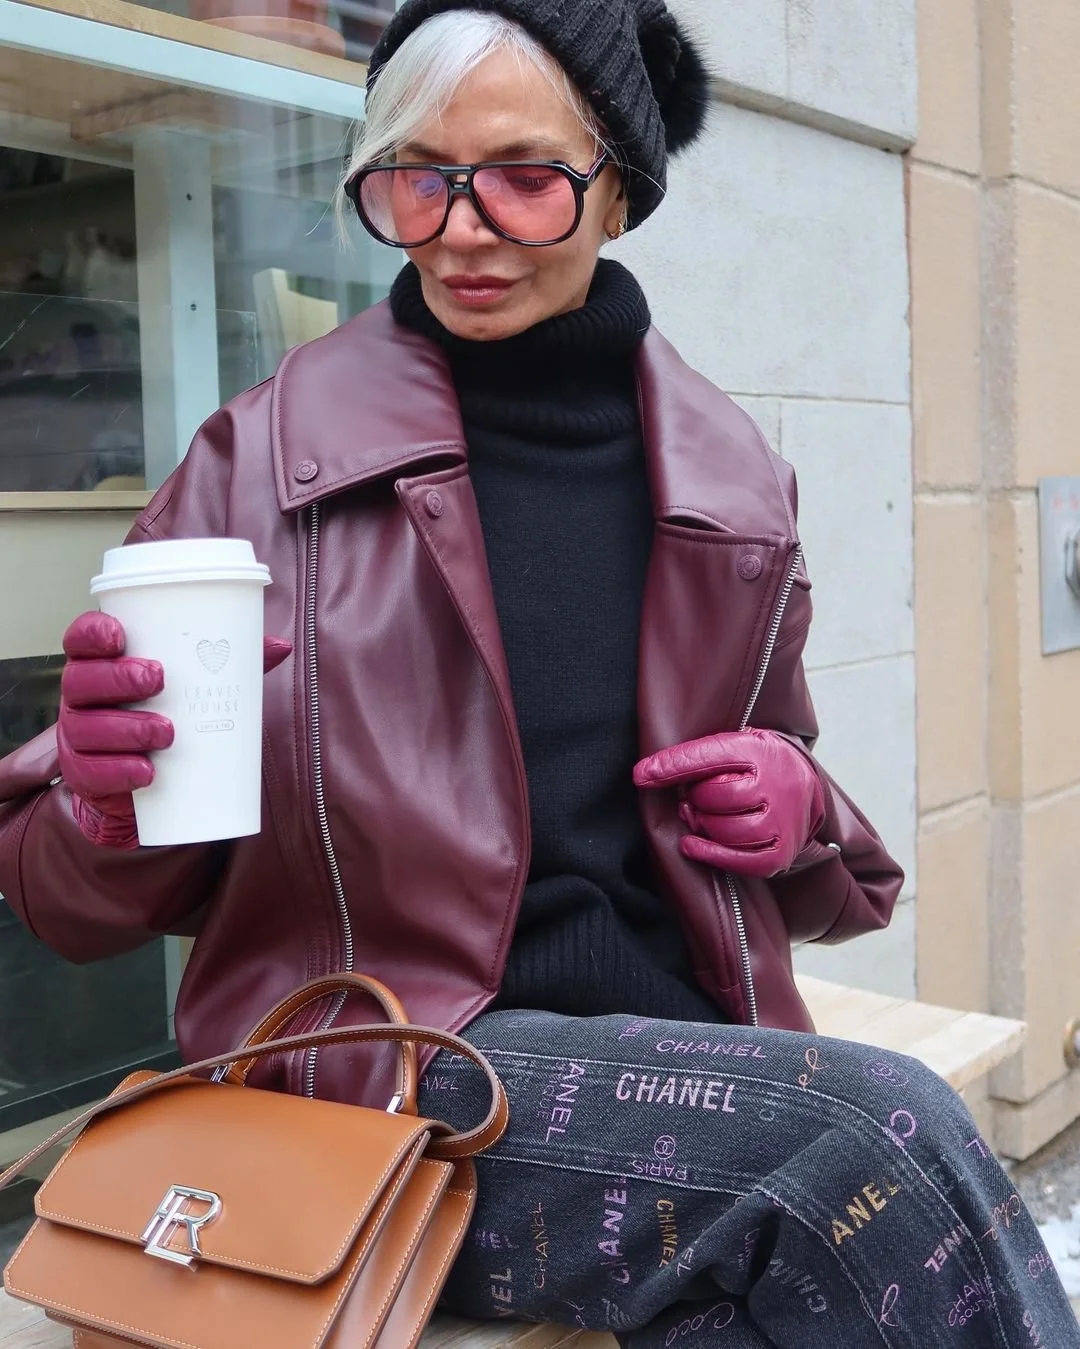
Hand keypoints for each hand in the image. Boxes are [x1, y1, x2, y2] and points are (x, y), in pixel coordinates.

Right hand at [58, 612, 291, 849]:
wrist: (143, 778)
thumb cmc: (167, 713)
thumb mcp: (195, 686)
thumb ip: (230, 663)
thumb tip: (281, 645)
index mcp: (102, 663)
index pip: (81, 639)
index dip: (93, 633)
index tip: (120, 634)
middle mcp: (82, 695)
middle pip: (81, 679)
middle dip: (118, 678)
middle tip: (157, 680)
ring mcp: (76, 735)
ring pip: (85, 727)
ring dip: (126, 728)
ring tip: (166, 733)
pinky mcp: (82, 774)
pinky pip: (90, 773)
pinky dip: (120, 772)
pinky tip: (147, 772)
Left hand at [634, 729, 825, 878]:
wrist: (804, 786)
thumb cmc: (755, 766)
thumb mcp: (729, 747)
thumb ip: (691, 757)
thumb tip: (643, 775)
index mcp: (758, 751)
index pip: (707, 758)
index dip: (671, 767)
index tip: (642, 776)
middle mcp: (775, 786)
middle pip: (713, 798)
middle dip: (696, 799)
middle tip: (697, 798)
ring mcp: (781, 821)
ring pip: (723, 830)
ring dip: (704, 825)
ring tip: (706, 816)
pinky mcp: (780, 853)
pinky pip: (738, 860)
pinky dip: (710, 855)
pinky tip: (692, 845)